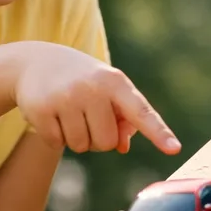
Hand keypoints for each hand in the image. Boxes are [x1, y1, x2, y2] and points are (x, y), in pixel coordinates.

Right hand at [14, 43, 179, 155]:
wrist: (35, 61)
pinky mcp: (40, 109)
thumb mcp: (107, 91)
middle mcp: (92, 88)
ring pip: (81, 146)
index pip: (141, 111)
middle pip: (106, 142)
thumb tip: (122, 147)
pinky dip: (55, 136)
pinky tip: (51, 115)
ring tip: (69, 114)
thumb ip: (123, 118)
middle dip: (98, 139)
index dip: (158, 132)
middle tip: (87, 118)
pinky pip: (56, 143)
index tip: (174, 148)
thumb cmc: (83, 81)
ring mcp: (65, 98)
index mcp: (115, 82)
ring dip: (76, 139)